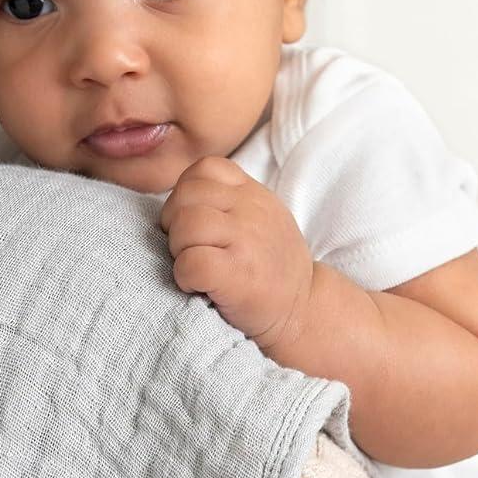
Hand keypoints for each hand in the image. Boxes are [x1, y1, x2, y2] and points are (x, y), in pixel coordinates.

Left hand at [159, 156, 314, 354]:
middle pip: (186, 195)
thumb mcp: (260, 218)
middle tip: (190, 249)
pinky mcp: (236, 274)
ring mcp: (245, 240)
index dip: (186, 193)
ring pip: (185, 224)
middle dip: (175, 222)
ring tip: (195, 265)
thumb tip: (179, 200)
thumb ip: (227, 200)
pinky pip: (190, 262)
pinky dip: (184, 276)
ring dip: (179, 249)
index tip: (193, 222)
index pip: (205, 168)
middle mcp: (251, 210)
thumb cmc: (270, 267)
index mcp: (253, 193)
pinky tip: (197, 285)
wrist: (303, 309)